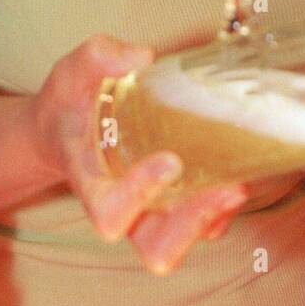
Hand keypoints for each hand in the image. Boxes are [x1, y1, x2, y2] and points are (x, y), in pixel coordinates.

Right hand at [28, 35, 248, 273]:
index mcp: (90, 181)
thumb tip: (142, 56)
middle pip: (156, 249)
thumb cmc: (69, 102)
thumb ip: (100, 56)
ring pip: (183, 242)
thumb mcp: (72, 71)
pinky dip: (221, 208)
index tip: (169, 161)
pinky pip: (201, 222)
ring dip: (213, 220)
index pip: (109, 212)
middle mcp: (122, 206)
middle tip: (224, 188)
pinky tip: (238, 174)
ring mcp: (148, 210)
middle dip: (192, 226)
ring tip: (238, 185)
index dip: (138, 196)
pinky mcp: (171, 201)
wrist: (65, 125)